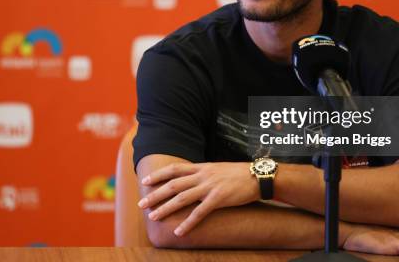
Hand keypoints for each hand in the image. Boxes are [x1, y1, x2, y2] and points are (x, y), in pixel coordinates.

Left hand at [138, 162, 257, 235]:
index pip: (174, 169)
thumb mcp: (216, 169)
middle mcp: (202, 176)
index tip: (144, 181)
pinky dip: (188, 223)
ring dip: (166, 208)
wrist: (256, 176)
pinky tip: (179, 231)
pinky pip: (200, 213)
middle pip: (173, 184)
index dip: (158, 175)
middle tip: (142, 204)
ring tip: (153, 217)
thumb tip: (190, 180)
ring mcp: (210, 187)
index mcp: (201, 167)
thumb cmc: (237, 174)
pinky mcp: (219, 199)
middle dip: (155, 194)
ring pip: (182, 198)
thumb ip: (202, 174)